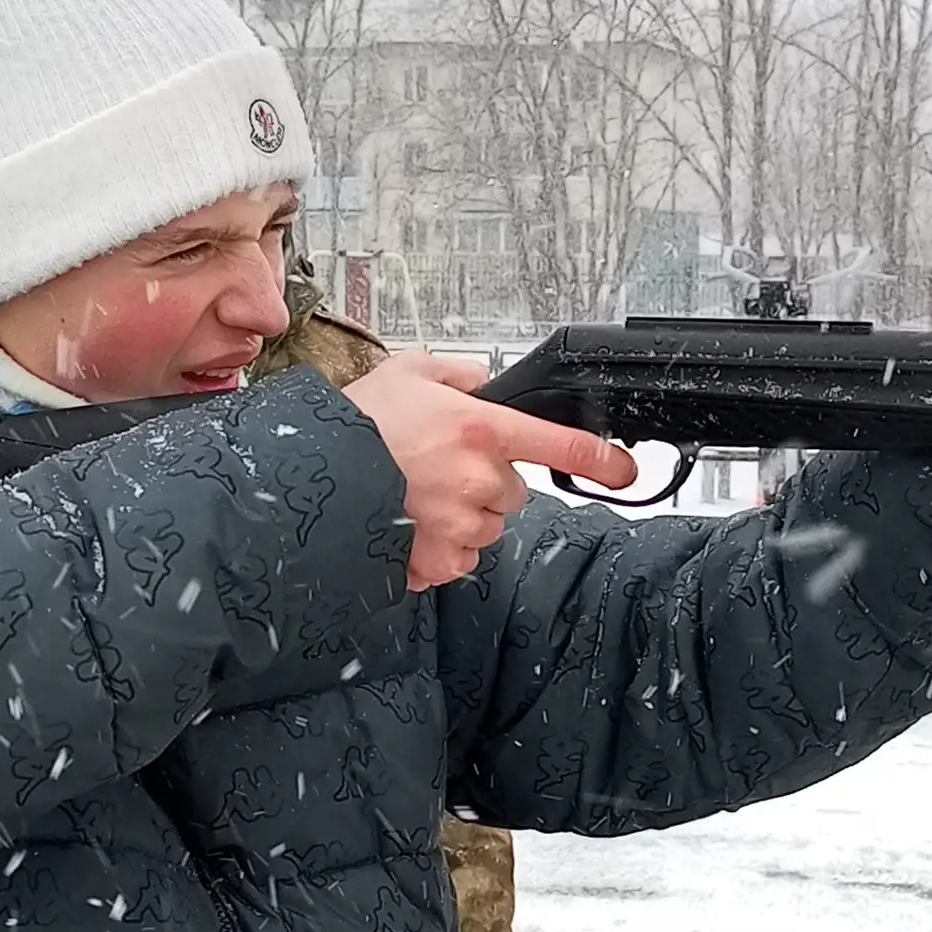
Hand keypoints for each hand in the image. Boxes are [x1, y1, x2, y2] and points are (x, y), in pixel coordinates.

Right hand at [343, 352, 638, 589]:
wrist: (306, 469)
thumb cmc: (356, 422)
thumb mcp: (412, 371)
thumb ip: (463, 375)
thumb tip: (487, 383)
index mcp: (481, 429)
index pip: (563, 447)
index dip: (603, 462)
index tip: (625, 471)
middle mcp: (478, 479)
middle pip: (514, 492)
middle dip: (485, 481)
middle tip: (438, 466)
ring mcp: (460, 525)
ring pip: (486, 526)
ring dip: (463, 514)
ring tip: (417, 492)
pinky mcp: (437, 560)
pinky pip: (458, 557)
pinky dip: (440, 545)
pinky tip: (409, 520)